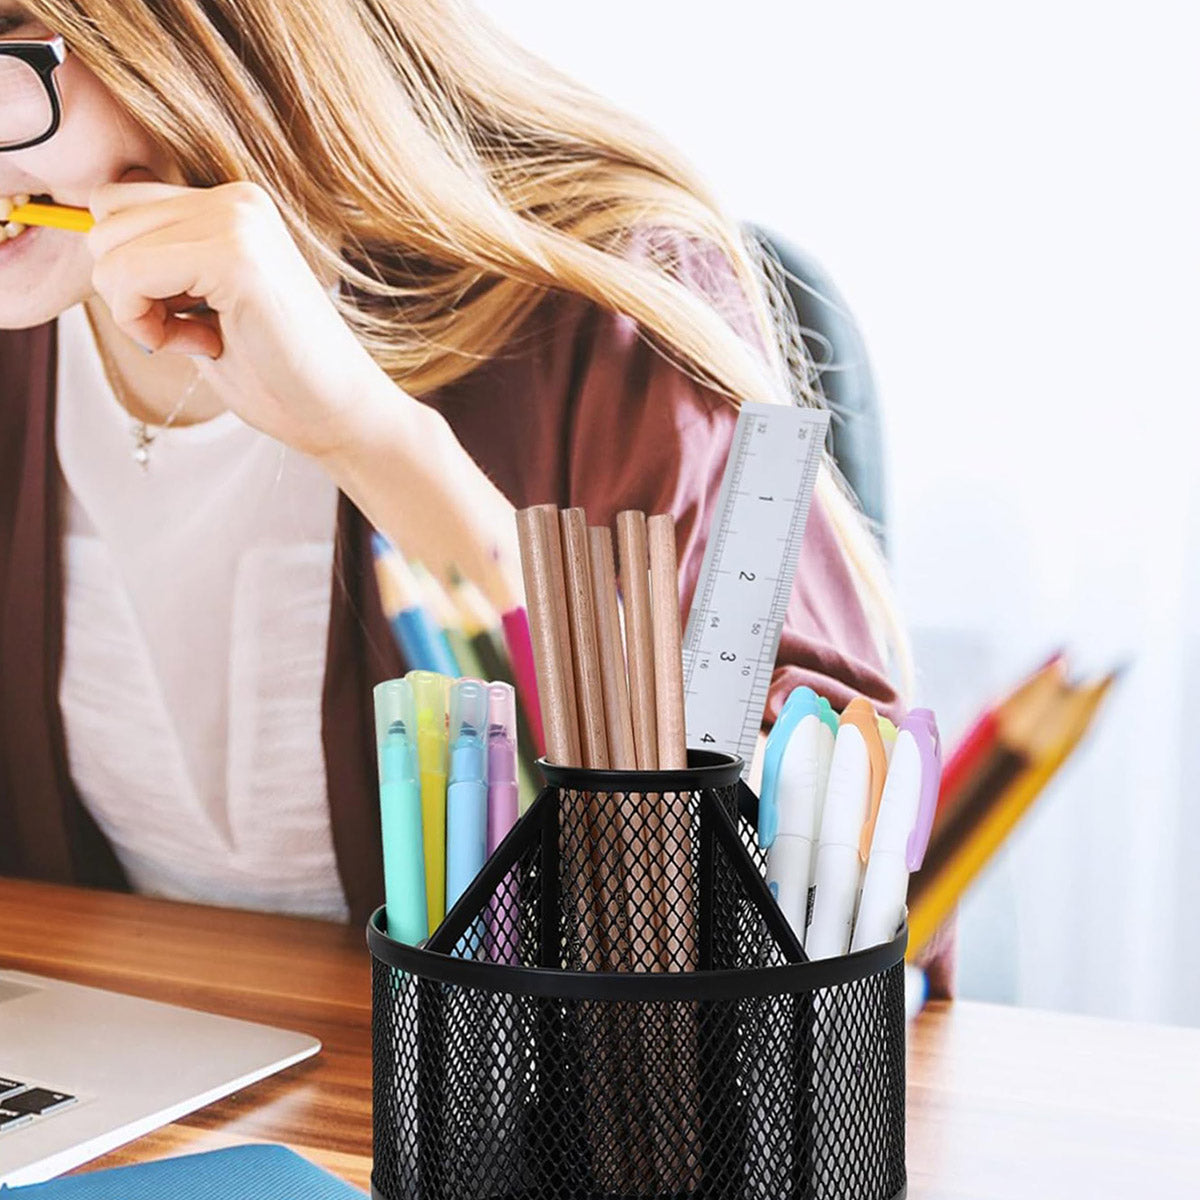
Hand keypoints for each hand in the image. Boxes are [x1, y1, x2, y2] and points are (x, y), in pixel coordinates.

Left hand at [86, 168, 391, 459]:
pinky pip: (129, 278)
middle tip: (192, 331)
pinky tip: (204, 345)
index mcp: (234, 203)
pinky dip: (147, 326)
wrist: (339, 414)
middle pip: (104, 223)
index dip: (130, 272)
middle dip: (129, 292)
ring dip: (137, 311)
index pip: (117, 204)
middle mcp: (237, 199)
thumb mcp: (204, 301)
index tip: (184, 315)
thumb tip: (88, 235)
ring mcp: (238, 221)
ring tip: (203, 338)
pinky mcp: (235, 257)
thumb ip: (161, 260)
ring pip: (108, 251)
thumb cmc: (274, 373)